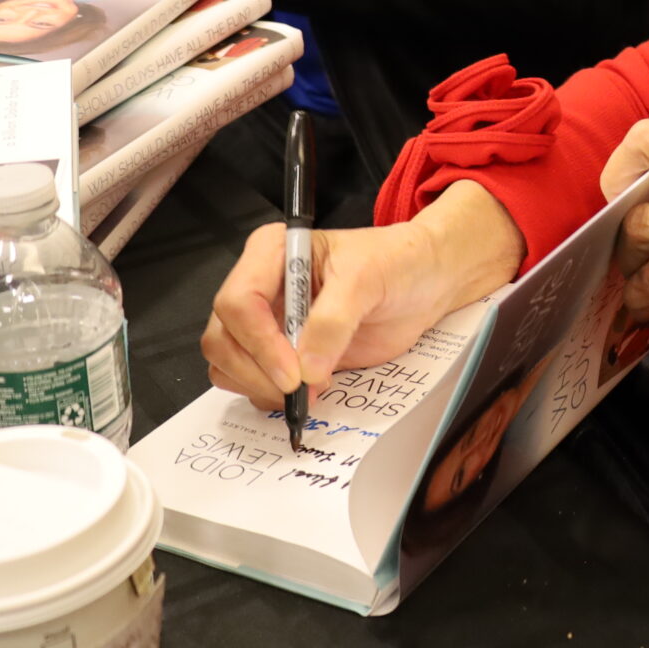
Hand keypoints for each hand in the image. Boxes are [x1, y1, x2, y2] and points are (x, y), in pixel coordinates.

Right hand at [202, 181, 525, 401]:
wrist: (425, 282)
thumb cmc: (398, 262)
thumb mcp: (368, 278)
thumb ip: (334, 320)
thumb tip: (306, 368)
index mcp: (272, 252)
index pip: (238, 300)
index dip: (258, 341)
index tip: (292, 371)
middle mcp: (261, 286)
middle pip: (223, 338)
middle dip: (256, 371)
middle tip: (299, 389)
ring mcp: (268, 322)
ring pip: (228, 364)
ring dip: (261, 387)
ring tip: (310, 388)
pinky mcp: (281, 353)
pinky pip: (252, 382)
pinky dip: (271, 396)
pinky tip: (309, 391)